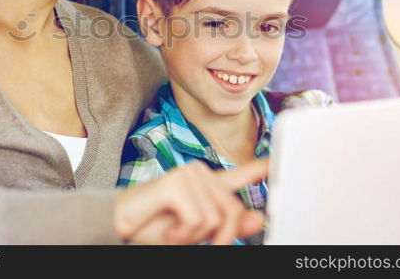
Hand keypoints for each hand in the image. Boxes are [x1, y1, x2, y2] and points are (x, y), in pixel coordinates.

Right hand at [115, 158, 268, 244]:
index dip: (261, 168)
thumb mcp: (197, 232)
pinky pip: (197, 219)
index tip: (277, 160)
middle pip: (233, 212)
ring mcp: (189, 174)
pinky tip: (168, 228)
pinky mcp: (175, 182)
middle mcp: (202, 175)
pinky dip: (183, 234)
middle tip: (189, 239)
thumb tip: (257, 218)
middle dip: (218, 236)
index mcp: (209, 186)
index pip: (241, 174)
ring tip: (175, 230)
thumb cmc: (156, 227)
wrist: (121, 226)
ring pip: (216, 218)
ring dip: (194, 236)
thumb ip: (227, 225)